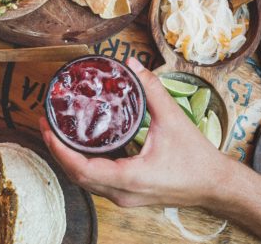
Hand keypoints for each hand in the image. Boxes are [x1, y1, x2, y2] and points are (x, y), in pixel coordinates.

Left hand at [40, 57, 227, 207]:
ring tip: (55, 132)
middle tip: (45, 124)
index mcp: (131, 177)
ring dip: (67, 159)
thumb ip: (151, 88)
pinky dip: (81, 165)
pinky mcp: (128, 194)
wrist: (215, 185)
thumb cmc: (196, 157)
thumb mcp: (173, 118)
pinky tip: (78, 145)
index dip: (60, 150)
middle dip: (57, 151)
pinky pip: (96, 182)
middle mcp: (123, 193)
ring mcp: (124, 197)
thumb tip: (132, 63)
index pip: (83, 169)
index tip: (48, 129)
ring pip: (85, 182)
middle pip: (77, 177)